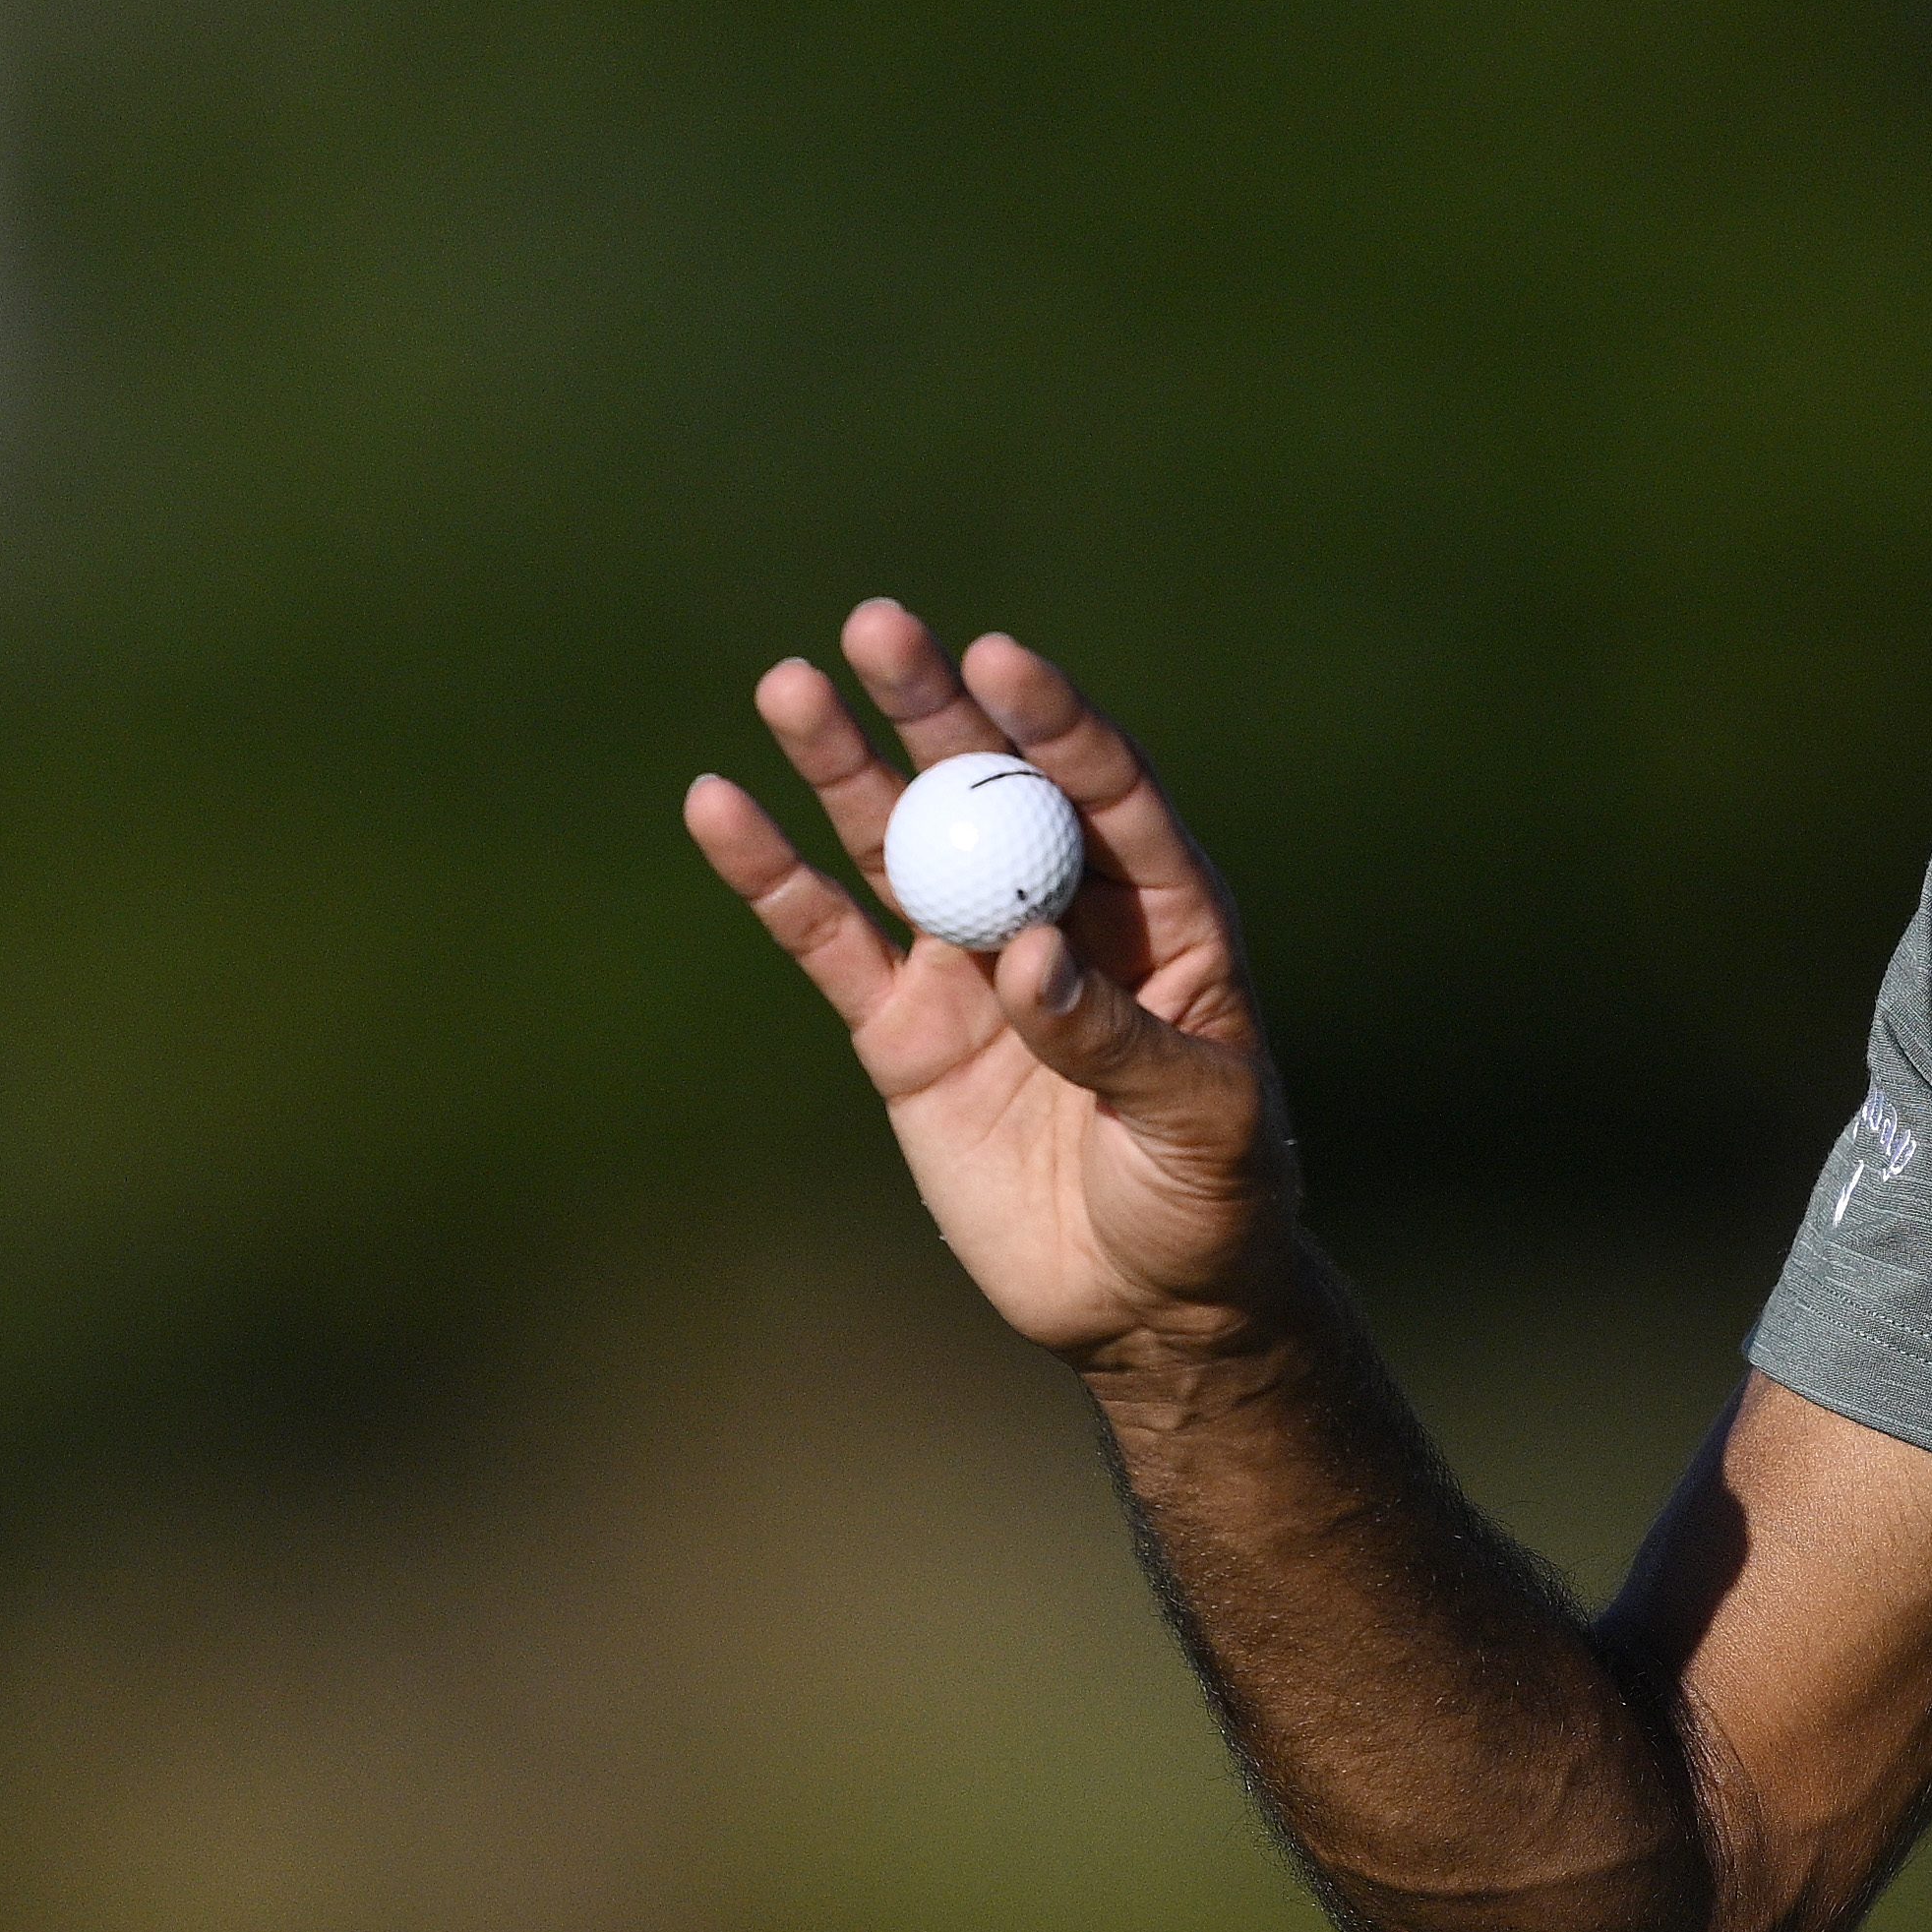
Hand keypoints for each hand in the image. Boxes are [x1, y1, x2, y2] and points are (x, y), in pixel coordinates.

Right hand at [685, 600, 1295, 1364]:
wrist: (1143, 1304)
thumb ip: (1115, 1036)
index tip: (998, 661)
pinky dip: (774, 878)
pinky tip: (720, 808)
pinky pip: (827, 940)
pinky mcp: (903, 1031)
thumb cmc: (1212, 1199)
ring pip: (897, 843)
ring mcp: (971, 965)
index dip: (1053, 725)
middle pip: (987, 790)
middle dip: (932, 708)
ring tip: (790, 683)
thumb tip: (1027, 959)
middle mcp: (1059, 914)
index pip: (1106, 794)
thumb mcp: (1202, 1121)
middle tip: (878, 626)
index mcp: (1162, 913)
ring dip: (842, 765)